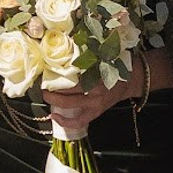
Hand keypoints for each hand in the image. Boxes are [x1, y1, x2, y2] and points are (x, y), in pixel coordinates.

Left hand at [41, 48, 171, 136]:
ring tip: (46, 97)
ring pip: (70, 106)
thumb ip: (87, 59)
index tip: (46, 71)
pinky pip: (78, 121)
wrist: (130, 82)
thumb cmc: (113, 67)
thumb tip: (65, 50)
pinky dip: (65, 122)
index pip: (73, 76)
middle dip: (52, 89)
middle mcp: (95, 91)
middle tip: (43, 85)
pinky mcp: (96, 113)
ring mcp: (95, 104)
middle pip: (68, 92)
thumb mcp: (102, 60)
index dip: (57, 74)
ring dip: (54, 102)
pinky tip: (54, 117)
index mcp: (96, 75)